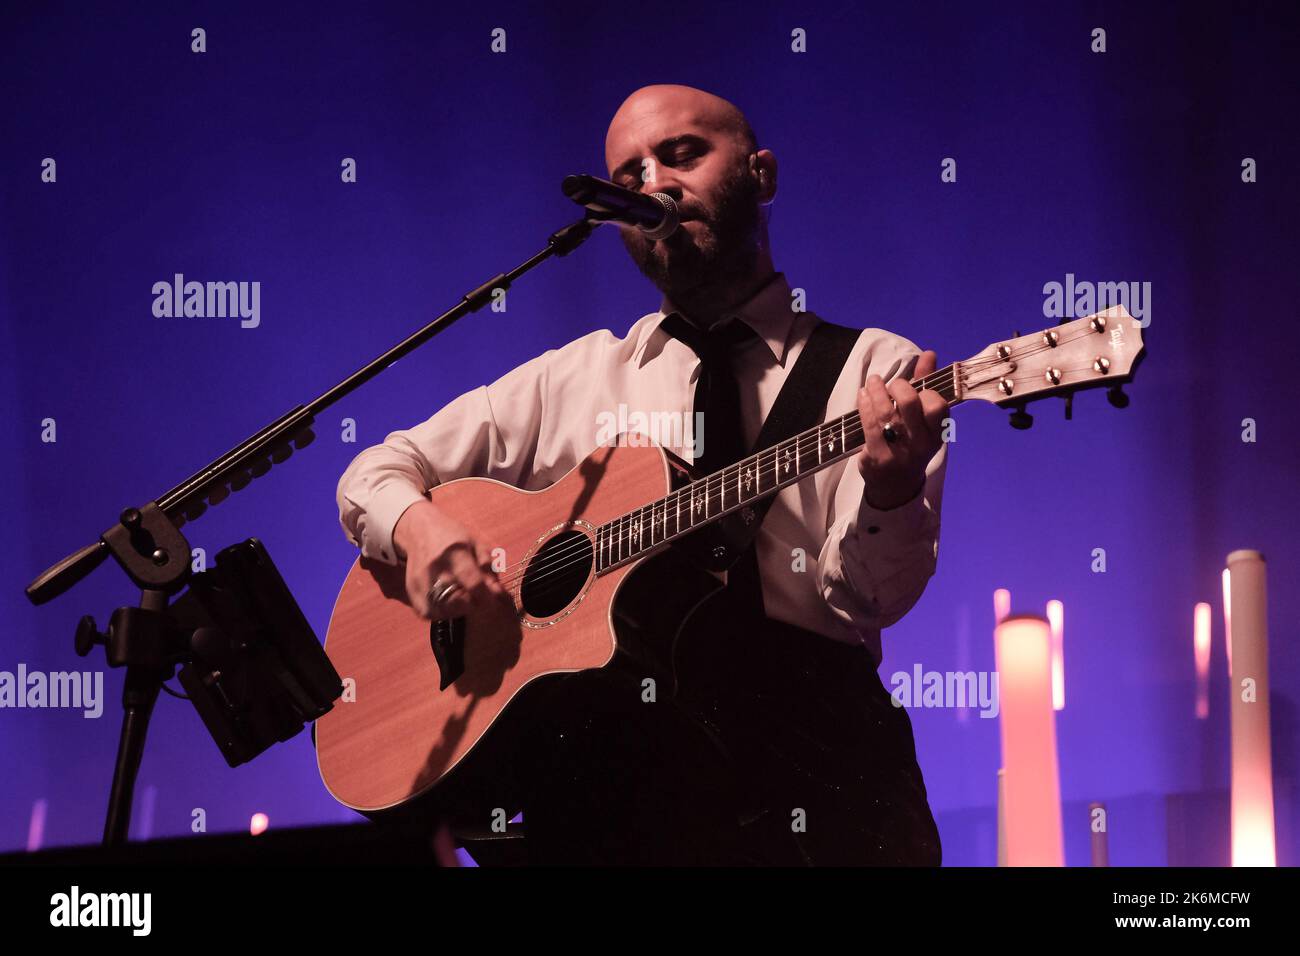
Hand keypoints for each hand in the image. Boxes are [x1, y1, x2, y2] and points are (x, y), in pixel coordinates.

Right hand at [393, 500, 506, 619]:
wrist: (420, 531)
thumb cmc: (454, 538)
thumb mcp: (477, 545)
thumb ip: (489, 569)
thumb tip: (498, 593)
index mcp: (455, 553)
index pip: (473, 583)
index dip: (487, 597)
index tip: (492, 599)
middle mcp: (435, 568)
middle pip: (457, 601)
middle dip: (473, 605)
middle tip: (477, 598)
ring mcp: (420, 581)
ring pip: (442, 611)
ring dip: (457, 611)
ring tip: (462, 599)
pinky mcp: (411, 590)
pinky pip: (427, 613)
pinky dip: (441, 613)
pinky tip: (448, 603)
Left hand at [856, 350, 947, 509]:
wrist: (896, 485)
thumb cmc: (912, 443)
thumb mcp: (924, 420)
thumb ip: (926, 384)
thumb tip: (929, 354)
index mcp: (937, 433)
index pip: (938, 406)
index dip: (926, 391)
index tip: (916, 387)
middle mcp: (920, 444)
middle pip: (910, 404)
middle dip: (899, 386)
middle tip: (893, 384)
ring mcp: (898, 451)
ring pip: (886, 412)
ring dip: (877, 390)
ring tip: (873, 381)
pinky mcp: (877, 456)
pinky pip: (869, 424)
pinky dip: (864, 404)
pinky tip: (863, 395)